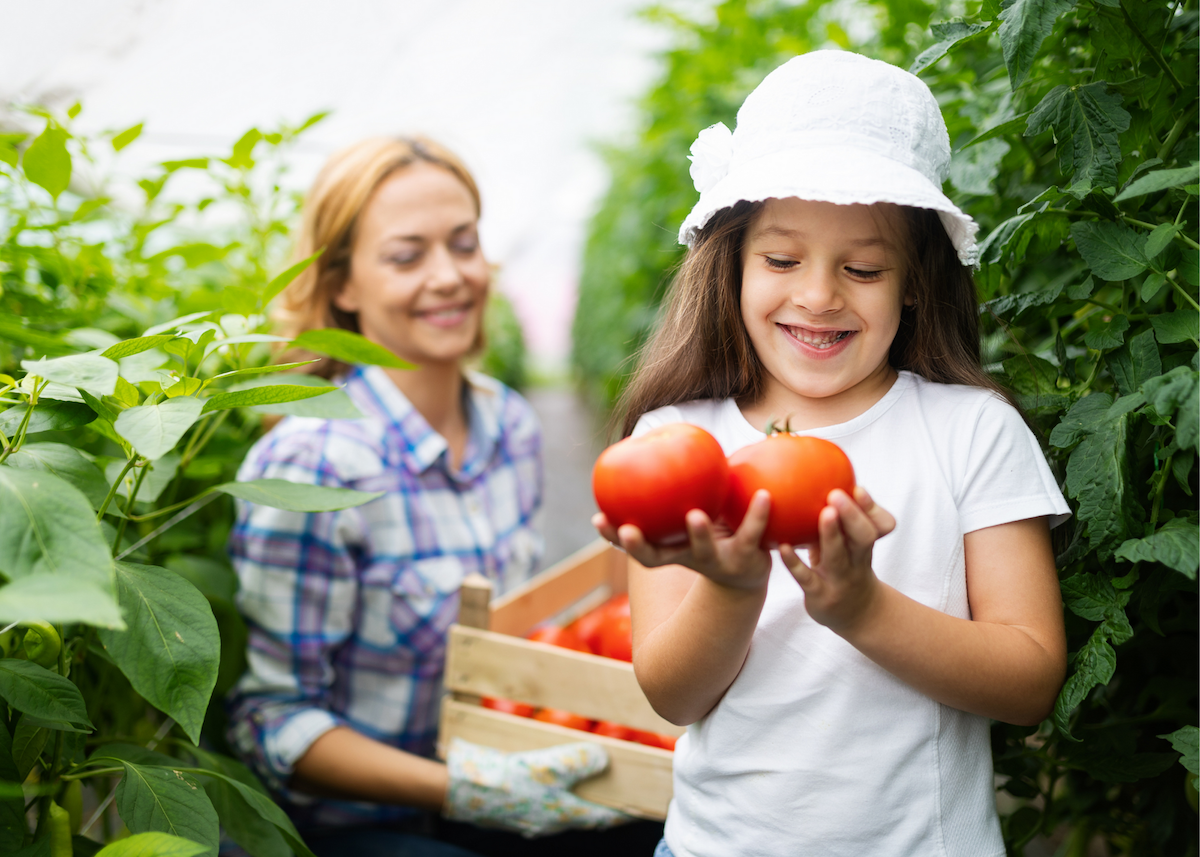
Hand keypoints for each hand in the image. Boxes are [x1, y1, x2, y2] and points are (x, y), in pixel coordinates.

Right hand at [443, 739, 630, 836]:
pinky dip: (553, 784)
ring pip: (562, 803)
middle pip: (583, 811)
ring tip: (585, 769)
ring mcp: (530, 815)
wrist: (460, 789)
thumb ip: (578, 762)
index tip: (639, 805)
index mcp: (562, 816)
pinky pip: (542, 796)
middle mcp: (548, 821)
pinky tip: (549, 766)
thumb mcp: (549, 767)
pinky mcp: (514, 805)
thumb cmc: (508, 781)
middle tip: (616, 781)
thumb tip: (603, 759)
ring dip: (576, 789)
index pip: (602, 818)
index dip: (623, 811)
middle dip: (600, 798)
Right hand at [592, 489, 772, 590]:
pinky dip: (757, 514)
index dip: (614, 537)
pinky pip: (752, 533)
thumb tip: (655, 438)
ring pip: (704, 551)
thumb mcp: (690, 512)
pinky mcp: (747, 558)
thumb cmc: (712, 533)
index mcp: (669, 550)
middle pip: (657, 558)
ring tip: (695, 515)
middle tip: (628, 529)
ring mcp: (716, 562)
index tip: (598, 519)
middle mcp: (687, 559)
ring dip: (698, 535)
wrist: (748, 574)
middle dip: (639, 546)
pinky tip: (765, 494)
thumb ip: (673, 487)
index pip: (634, 545)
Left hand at [779, 486, 895, 632]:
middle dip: (852, 516)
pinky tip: (782, 547)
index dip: (869, 507)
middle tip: (836, 494)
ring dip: (831, 534)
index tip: (857, 488)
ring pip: (837, 556)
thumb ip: (842, 520)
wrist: (857, 615)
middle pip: (863, 537)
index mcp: (865, 545)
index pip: (877, 524)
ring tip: (824, 513)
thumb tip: (820, 479)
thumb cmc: (847, 567)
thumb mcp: (851, 546)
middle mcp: (857, 561)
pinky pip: (807, 578)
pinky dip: (795, 563)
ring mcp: (839, 579)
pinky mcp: (820, 595)